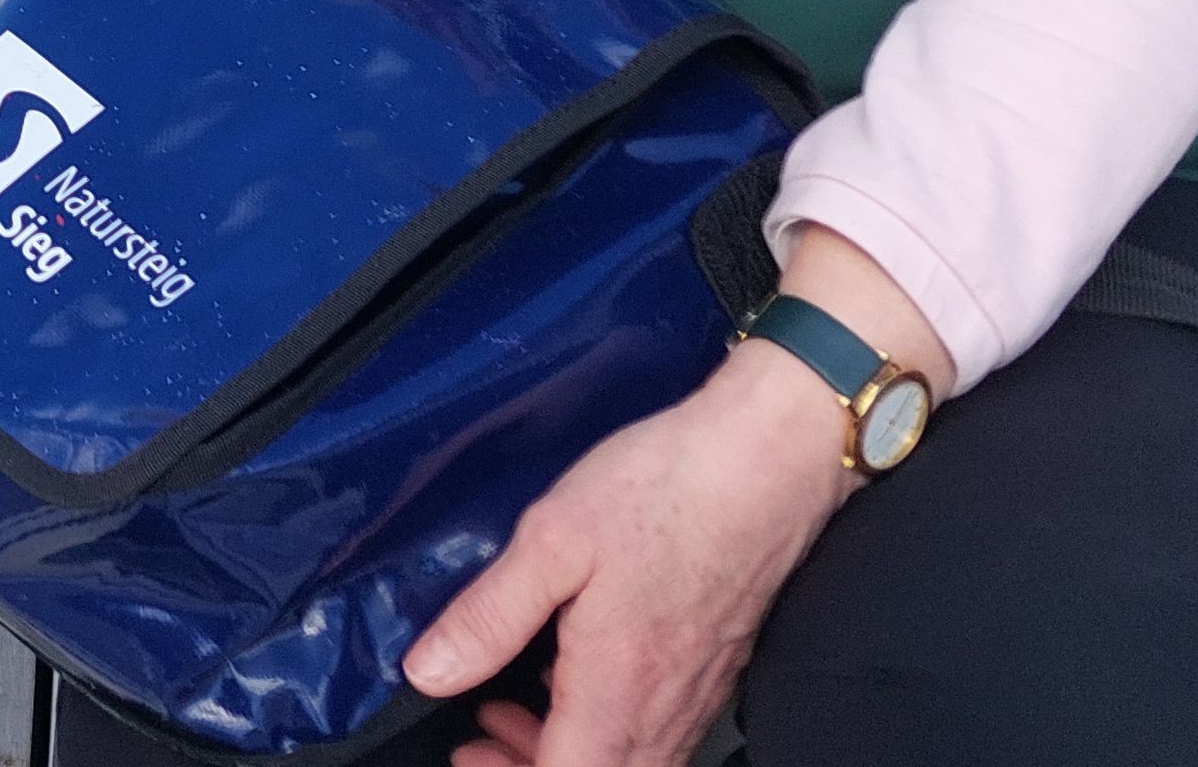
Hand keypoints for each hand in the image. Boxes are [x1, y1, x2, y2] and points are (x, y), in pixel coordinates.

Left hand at [403, 345, 854, 766]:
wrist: (768, 459)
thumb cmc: (665, 490)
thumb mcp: (552, 539)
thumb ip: (490, 614)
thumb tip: (429, 671)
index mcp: (618, 690)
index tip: (468, 753)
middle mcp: (666, 708)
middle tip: (483, 733)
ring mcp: (698, 692)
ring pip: (633, 759)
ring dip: (571, 748)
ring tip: (516, 706)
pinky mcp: (716, 666)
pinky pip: (659, 729)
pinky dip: (610, 723)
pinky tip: (580, 672)